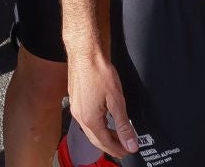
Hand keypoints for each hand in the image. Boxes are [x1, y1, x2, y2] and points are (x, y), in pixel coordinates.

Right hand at [64, 43, 133, 159]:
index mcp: (90, 119)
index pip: (105, 143)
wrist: (85, 52)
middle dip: (110, 146)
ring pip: (90, 130)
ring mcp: (75, 107)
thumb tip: (130, 143)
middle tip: (123, 149)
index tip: (128, 151)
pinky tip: (103, 122)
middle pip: (96, 139)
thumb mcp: (116, 100)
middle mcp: (79, 116)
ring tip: (116, 137)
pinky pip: (85, 120)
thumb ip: (123, 125)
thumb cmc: (98, 71)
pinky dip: (96, 126)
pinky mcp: (74, 99)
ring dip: (103, 136)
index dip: (118, 149)